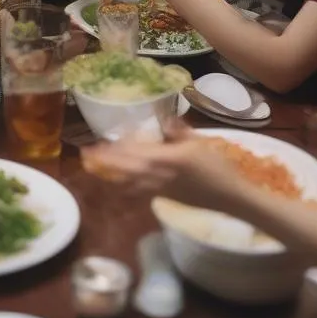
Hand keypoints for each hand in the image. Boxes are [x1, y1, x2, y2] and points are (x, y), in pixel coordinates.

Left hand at [81, 121, 244, 212]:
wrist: (229, 197)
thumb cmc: (218, 167)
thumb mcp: (200, 142)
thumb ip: (178, 131)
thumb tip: (164, 120)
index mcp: (169, 158)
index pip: (136, 152)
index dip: (116, 148)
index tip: (100, 142)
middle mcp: (160, 174)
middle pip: (126, 168)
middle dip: (105, 161)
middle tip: (86, 154)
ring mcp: (160, 188)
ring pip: (129, 181)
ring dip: (110, 172)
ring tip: (95, 166)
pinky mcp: (163, 197)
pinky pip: (138, 190)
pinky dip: (124, 184)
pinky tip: (117, 180)